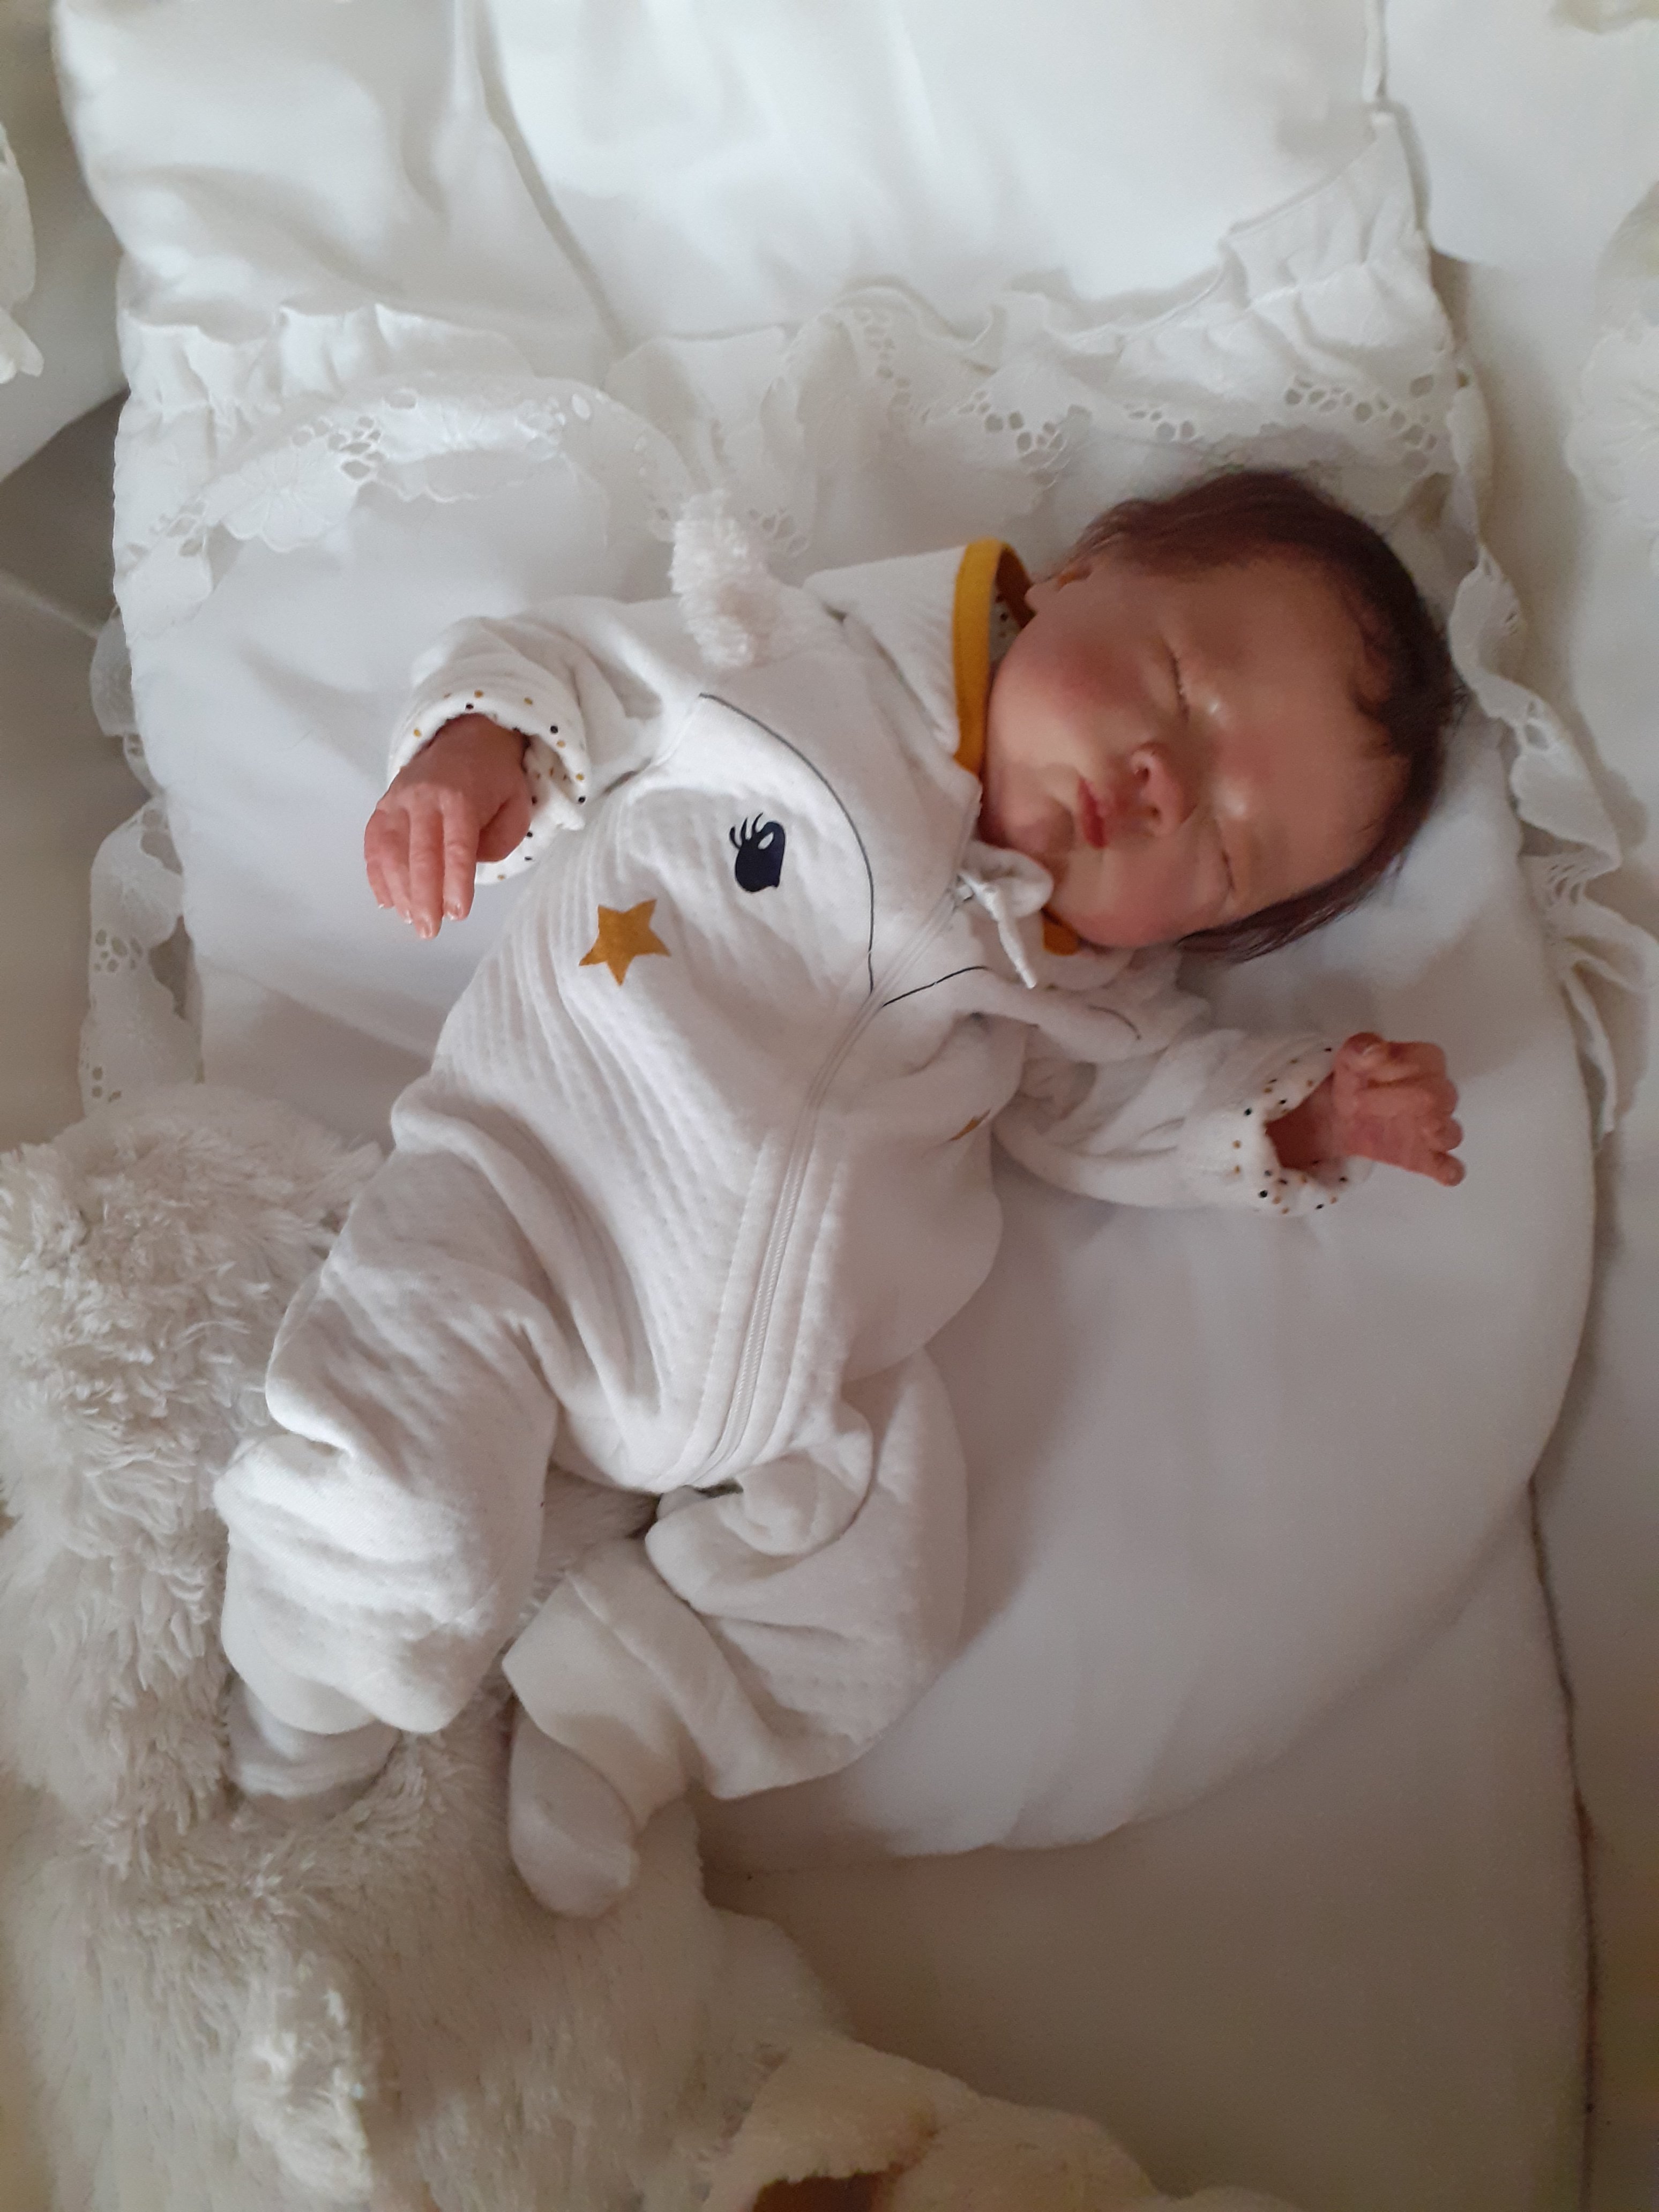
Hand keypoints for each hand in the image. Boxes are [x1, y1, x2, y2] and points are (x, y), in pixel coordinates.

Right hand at [364, 714, 531, 937]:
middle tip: (429, 930)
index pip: (457, 846)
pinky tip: (387, 901)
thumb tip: (471, 868)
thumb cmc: (494, 781)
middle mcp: (424, 797)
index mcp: (461, 797)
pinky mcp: (382, 807)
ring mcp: (397, 801)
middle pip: (419, 853)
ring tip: (411, 918)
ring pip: (391, 851)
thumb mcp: (516, 805)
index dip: (456, 882)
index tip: (457, 913)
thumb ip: (502, 840)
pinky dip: (377, 875)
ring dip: (399, 891)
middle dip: (424, 896)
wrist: (463, 740)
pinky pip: (373, 844)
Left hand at [1269, 1033, 1463, 1186]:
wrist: (1339, 1114)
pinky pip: (1449, 1168)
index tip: (1365, 1078)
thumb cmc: (1356, 1080)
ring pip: (1452, 1132)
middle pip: (1438, 1096)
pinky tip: (1440, 1170)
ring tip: (1415, 1129)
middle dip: (1401, 1099)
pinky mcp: (1427, 1158)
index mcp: (1426, 1063)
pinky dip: (1448, 1170)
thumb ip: (1361, 1048)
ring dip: (1435, 1132)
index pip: (1429, 1061)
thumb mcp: (1349, 1058)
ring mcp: (1435, 1128)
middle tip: (1360, 1102)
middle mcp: (1438, 1095)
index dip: (1399, 1068)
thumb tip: (1375, 1050)